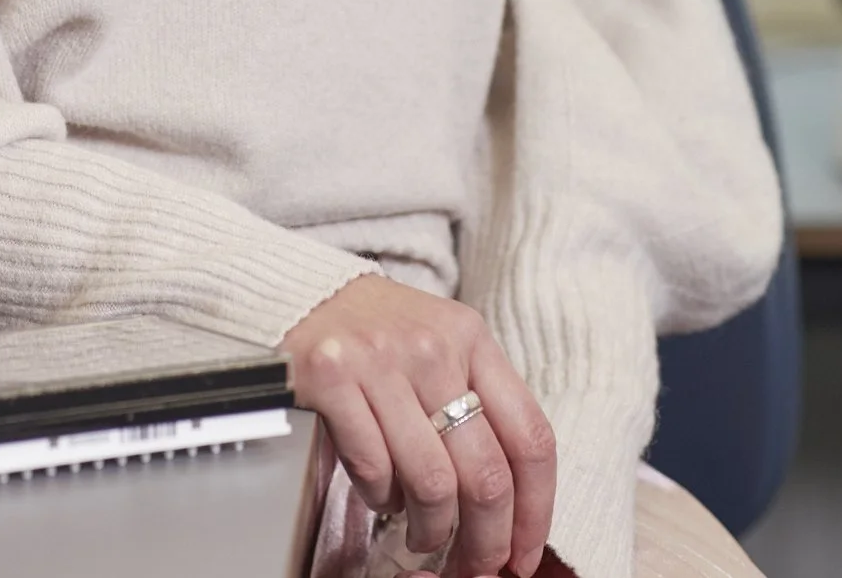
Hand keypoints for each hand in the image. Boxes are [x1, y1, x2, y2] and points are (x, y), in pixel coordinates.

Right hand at [284, 275, 555, 577]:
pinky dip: (382, 499)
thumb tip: (511, 507)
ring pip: (432, 485)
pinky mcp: (332, 377)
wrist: (304, 291)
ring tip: (423, 534)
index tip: (525, 551)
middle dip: (486, 541)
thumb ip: (479, 404)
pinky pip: (374, 470)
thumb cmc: (380, 331)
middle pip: (486, 475)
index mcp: (471, 337)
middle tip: (475, 564)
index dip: (536, 510)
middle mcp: (432, 346)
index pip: (530, 436)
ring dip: (431, 530)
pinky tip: (381, 493)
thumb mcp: (443, 345)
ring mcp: (380, 360)